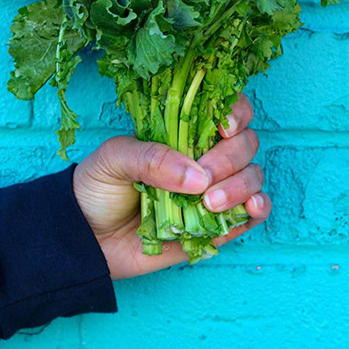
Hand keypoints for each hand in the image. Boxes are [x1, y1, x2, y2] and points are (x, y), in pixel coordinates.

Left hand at [73, 94, 270, 279]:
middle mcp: (205, 157)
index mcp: (182, 131)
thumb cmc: (98, 189)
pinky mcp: (220, 223)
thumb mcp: (113, 160)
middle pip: (245, 143)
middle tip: (202, 180)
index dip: (235, 112)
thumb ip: (151, 158)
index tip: (223, 127)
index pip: (225, 108)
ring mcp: (215, 190)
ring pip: (253, 176)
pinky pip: (255, 212)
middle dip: (229, 159)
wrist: (89, 240)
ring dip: (242, 186)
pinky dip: (259, 208)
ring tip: (210, 203)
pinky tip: (248, 208)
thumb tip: (197, 177)